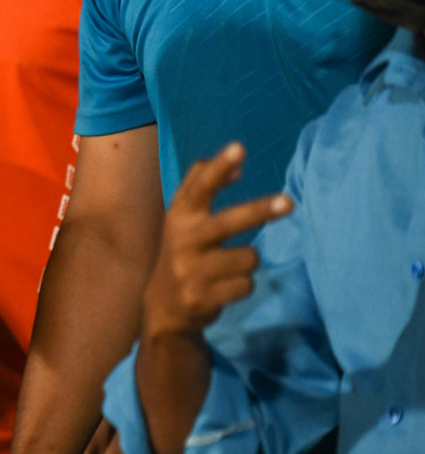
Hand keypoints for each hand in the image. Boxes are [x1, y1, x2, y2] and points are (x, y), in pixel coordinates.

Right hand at [141, 142, 291, 341]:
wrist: (162, 306)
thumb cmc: (182, 252)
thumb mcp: (181, 219)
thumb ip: (200, 188)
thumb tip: (238, 167)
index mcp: (180, 215)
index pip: (201, 186)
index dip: (220, 167)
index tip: (240, 147)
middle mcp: (183, 239)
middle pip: (230, 221)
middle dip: (260, 211)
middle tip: (290, 202)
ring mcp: (191, 269)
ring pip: (249, 258)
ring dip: (247, 263)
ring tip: (227, 269)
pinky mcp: (202, 296)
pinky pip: (247, 284)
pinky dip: (241, 286)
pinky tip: (222, 288)